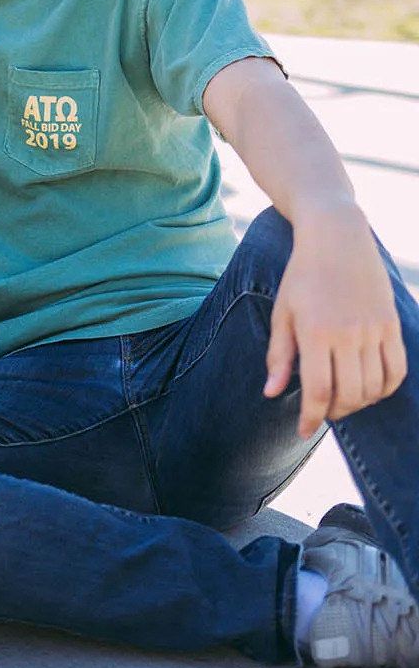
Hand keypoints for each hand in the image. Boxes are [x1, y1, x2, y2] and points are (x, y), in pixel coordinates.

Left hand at [264, 202, 406, 438]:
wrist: (336, 237)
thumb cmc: (302, 275)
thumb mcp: (282, 312)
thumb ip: (279, 355)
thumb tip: (272, 394)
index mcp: (315, 331)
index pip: (318, 391)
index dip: (311, 418)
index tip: (304, 430)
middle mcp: (347, 333)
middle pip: (348, 395)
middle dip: (334, 412)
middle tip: (324, 411)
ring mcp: (373, 329)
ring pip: (373, 388)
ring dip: (358, 403)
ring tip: (344, 399)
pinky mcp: (392, 324)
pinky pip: (396, 371)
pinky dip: (385, 388)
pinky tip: (370, 388)